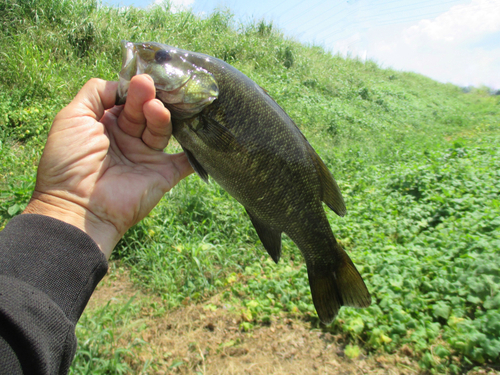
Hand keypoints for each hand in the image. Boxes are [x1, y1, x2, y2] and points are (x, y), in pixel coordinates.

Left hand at [23, 75, 192, 257]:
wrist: (78, 207)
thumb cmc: (69, 161)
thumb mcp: (72, 117)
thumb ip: (96, 93)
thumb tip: (122, 83)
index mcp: (105, 125)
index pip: (126, 100)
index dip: (132, 88)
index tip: (140, 77)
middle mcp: (127, 139)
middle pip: (144, 111)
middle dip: (145, 97)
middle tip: (147, 86)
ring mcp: (146, 157)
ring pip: (162, 130)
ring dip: (160, 116)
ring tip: (155, 108)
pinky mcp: (163, 175)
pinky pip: (185, 161)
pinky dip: (195, 151)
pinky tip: (199, 131)